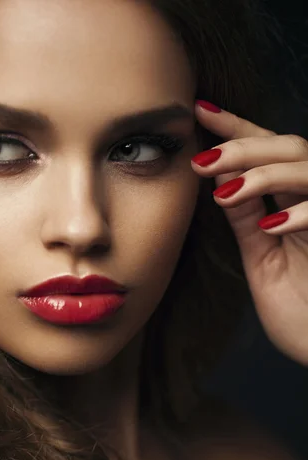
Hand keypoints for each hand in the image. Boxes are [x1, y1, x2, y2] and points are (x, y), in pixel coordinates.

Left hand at [191, 99, 307, 366]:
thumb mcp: (264, 258)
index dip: (236, 128)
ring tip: (226, 190)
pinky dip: (302, 214)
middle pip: (290, 147)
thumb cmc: (301, 311)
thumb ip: (247, 218)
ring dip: (265, 174)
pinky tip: (272, 224)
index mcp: (295, 204)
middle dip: (244, 146)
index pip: (268, 151)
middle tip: (201, 158)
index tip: (198, 111)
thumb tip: (220, 179)